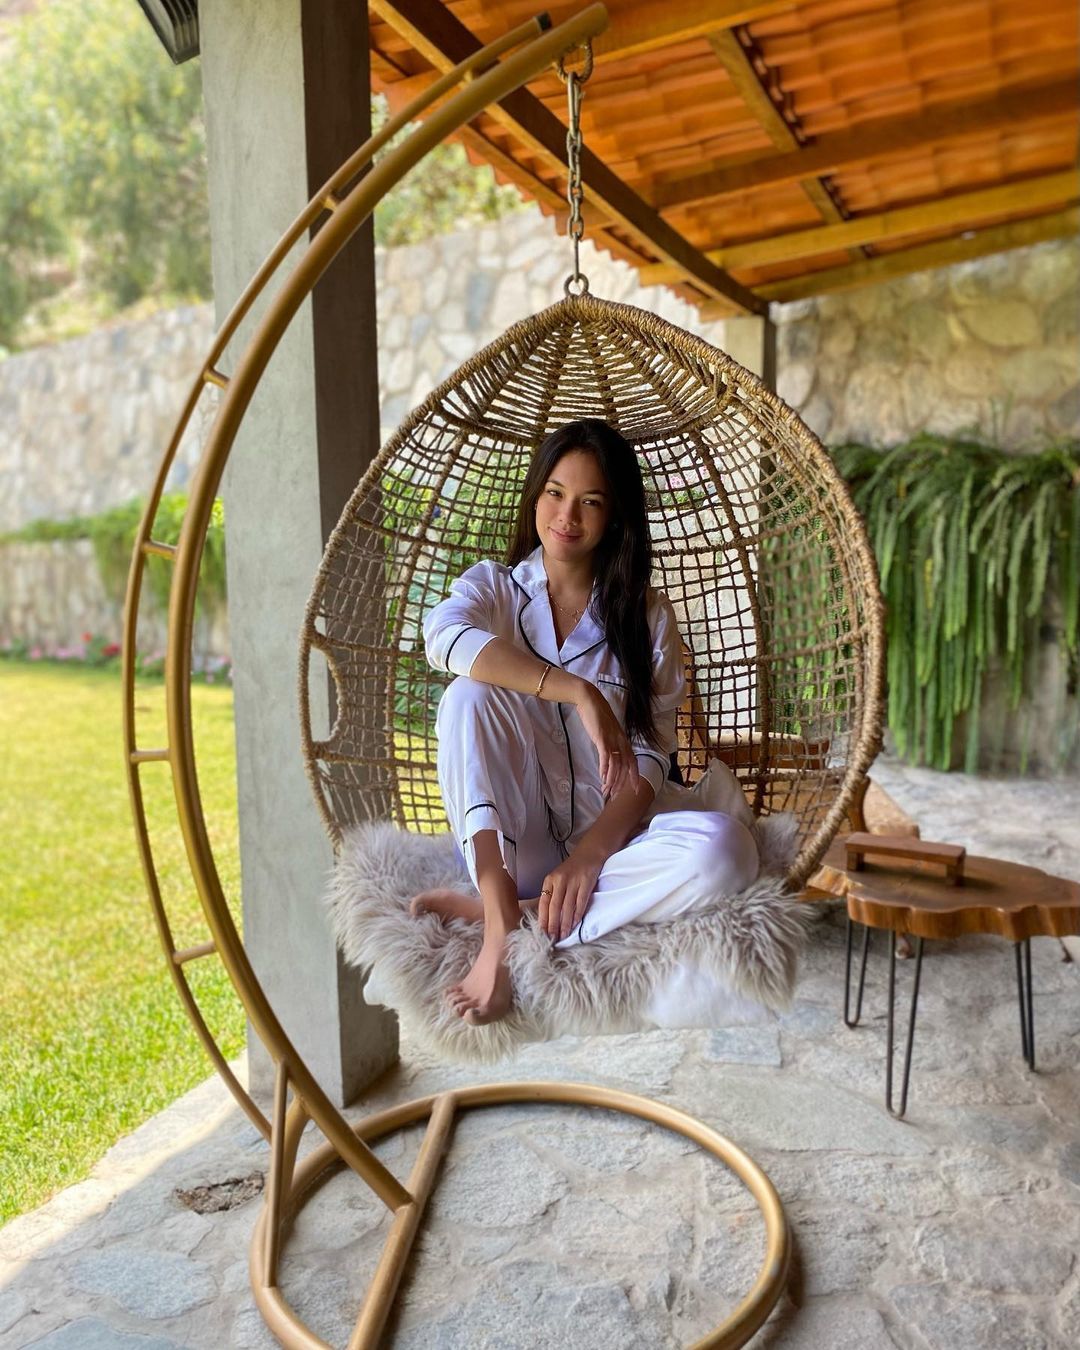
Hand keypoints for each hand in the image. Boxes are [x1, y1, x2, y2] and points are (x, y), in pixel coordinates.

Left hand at [538, 849, 603, 941]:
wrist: (589, 853)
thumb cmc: (572, 869)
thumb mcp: (557, 878)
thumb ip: (552, 894)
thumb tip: (548, 917)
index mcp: (549, 880)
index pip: (543, 902)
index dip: (543, 918)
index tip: (542, 932)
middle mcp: (559, 880)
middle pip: (554, 906)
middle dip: (553, 924)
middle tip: (553, 938)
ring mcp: (573, 881)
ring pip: (567, 906)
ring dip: (565, 923)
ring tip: (564, 935)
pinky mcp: (586, 882)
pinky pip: (580, 902)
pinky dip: (578, 914)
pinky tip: (575, 924)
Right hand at [574, 684, 638, 799]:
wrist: (590, 701)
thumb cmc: (597, 716)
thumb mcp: (607, 731)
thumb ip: (610, 743)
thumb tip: (608, 757)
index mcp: (623, 740)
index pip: (633, 762)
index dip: (634, 776)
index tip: (635, 790)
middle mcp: (621, 741)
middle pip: (625, 767)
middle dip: (621, 783)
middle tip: (614, 796)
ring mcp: (612, 740)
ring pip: (616, 765)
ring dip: (611, 780)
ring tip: (606, 790)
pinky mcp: (602, 738)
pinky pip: (606, 757)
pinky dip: (605, 769)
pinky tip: (602, 777)